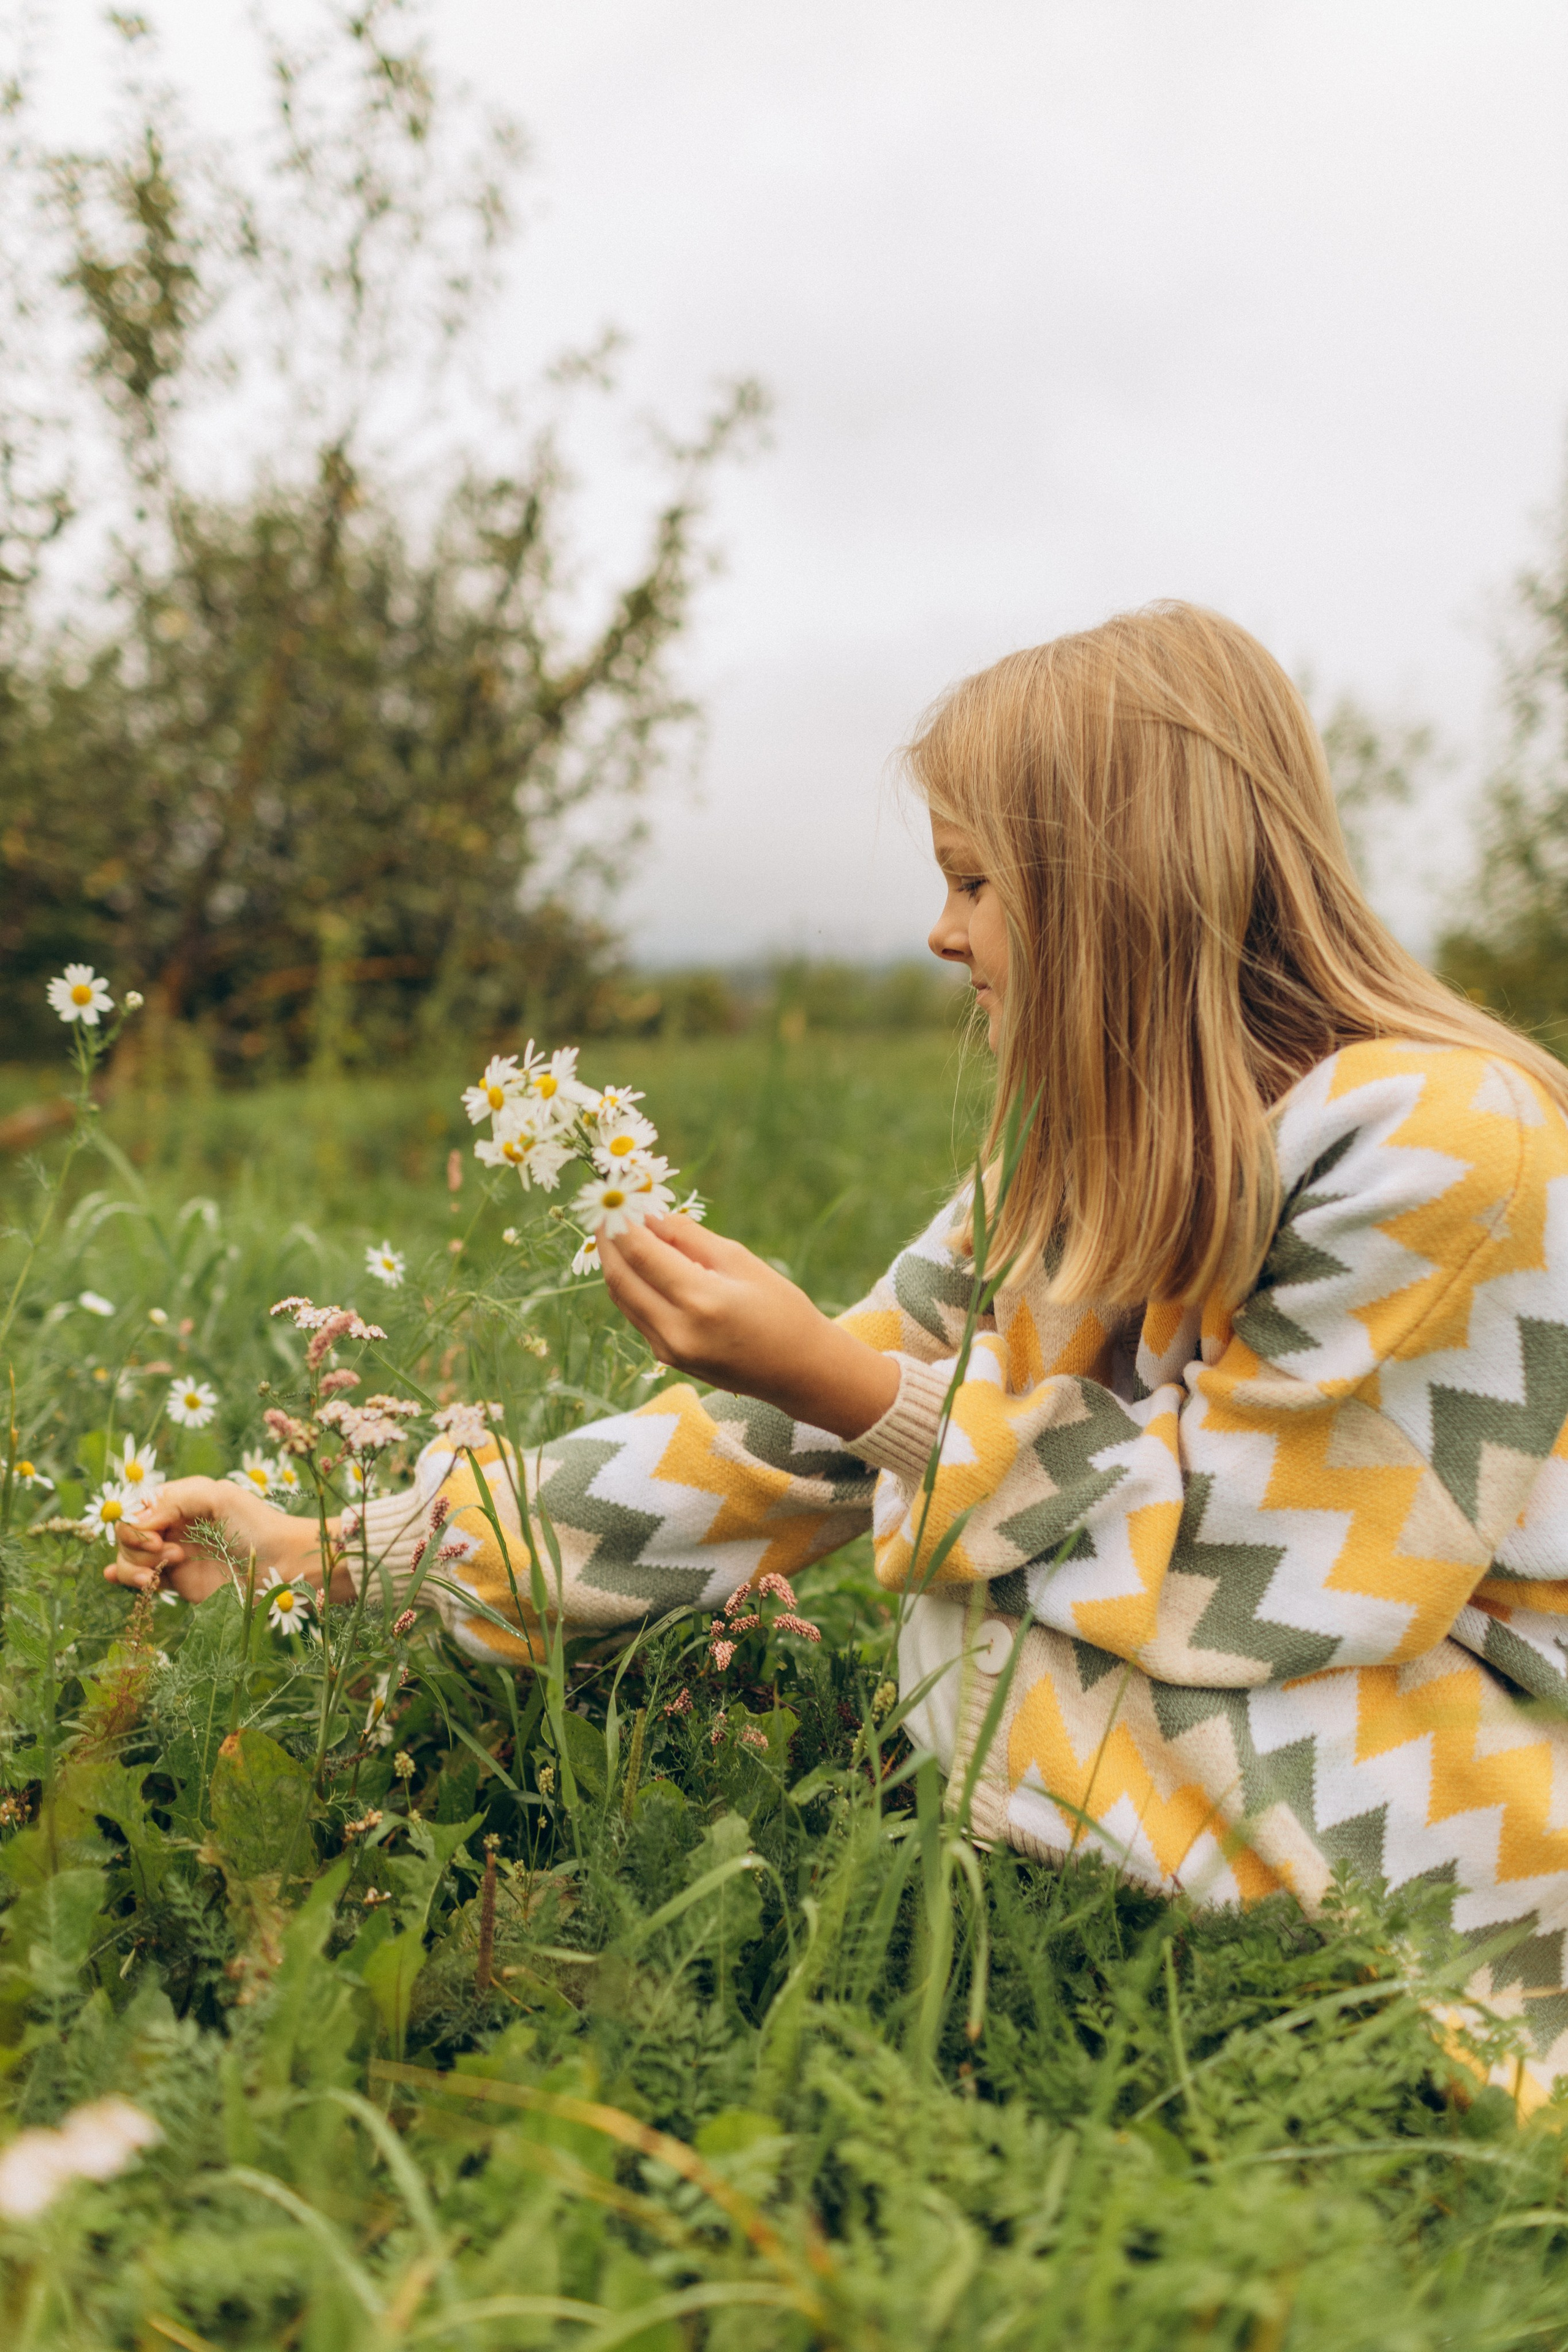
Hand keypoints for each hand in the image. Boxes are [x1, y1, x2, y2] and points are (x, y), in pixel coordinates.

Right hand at [105, 1477, 340, 1604]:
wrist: (282, 1566)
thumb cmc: (256, 1525)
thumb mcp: (218, 1496)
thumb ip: (175, 1500)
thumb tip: (141, 1522)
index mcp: (180, 1502)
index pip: (138, 1509)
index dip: (137, 1525)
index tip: (157, 1538)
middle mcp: (173, 1527)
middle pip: (128, 1535)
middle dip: (138, 1548)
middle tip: (174, 1555)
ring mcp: (174, 1555)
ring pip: (130, 1559)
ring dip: (134, 1567)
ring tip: (159, 1576)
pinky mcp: (179, 1583)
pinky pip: (141, 1579)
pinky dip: (123, 1577)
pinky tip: (113, 1576)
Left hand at [597, 1214, 899, 1440]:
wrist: (799, 1370)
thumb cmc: (780, 1308)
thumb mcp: (740, 1260)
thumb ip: (689, 1237)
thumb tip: (649, 1214)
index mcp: (701, 1300)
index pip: (640, 1252)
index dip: (621, 1222)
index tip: (615, 1197)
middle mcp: (676, 1330)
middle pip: (620, 1277)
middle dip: (608, 1240)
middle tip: (606, 1211)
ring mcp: (667, 1350)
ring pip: (622, 1297)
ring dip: (615, 1262)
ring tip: (617, 1231)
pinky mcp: (666, 1359)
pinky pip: (636, 1314)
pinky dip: (630, 1285)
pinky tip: (637, 1264)